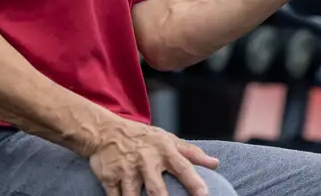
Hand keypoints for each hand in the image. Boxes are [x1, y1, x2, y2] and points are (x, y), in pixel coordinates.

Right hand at [88, 118, 219, 195]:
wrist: (104, 131)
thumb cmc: (143, 138)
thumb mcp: (167, 139)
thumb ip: (191, 153)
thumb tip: (216, 164)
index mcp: (164, 151)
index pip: (183, 167)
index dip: (194, 182)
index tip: (204, 195)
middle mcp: (146, 161)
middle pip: (156, 190)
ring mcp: (126, 170)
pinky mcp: (109, 178)